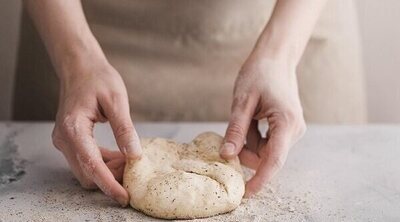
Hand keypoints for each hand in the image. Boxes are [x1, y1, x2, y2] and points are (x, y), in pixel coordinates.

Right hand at [51, 60, 141, 205]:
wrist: (80, 68)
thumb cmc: (98, 78)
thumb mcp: (117, 100)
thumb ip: (124, 129)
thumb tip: (135, 155)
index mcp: (73, 129)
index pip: (92, 165)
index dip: (109, 184)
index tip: (124, 197)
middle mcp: (64, 139)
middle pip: (87, 174)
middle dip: (111, 178)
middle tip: (134, 170)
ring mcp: (65, 141)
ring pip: (86, 171)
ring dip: (108, 172)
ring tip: (129, 160)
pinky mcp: (70, 141)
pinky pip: (86, 161)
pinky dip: (103, 163)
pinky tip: (120, 156)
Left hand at [220, 58, 305, 196]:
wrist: (276, 57)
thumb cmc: (259, 73)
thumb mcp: (242, 101)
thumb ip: (236, 130)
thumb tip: (227, 155)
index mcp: (287, 123)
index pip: (274, 160)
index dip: (260, 179)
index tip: (245, 193)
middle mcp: (295, 130)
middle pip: (268, 157)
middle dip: (247, 153)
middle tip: (233, 132)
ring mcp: (293, 130)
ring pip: (266, 151)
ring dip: (249, 142)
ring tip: (245, 117)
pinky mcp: (288, 128)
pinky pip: (268, 143)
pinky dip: (254, 137)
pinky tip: (251, 119)